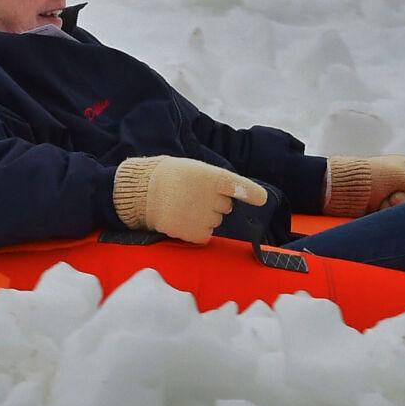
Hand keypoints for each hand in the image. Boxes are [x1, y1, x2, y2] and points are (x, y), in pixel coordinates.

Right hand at [114, 156, 266, 244]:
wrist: (142, 193)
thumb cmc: (172, 178)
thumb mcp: (196, 170)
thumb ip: (217, 182)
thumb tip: (233, 198)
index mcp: (212, 177)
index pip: (237, 185)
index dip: (251, 192)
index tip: (262, 199)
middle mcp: (210, 198)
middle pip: (225, 207)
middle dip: (214, 202)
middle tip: (192, 194)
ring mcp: (202, 217)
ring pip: (215, 221)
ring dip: (204, 216)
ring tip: (184, 206)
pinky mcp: (193, 233)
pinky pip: (205, 235)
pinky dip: (197, 231)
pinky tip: (183, 220)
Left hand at [325, 154, 404, 216]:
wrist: (345, 189)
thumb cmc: (374, 175)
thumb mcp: (404, 175)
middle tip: (393, 195)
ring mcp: (402, 200)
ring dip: (399, 207)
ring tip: (384, 200)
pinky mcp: (392, 214)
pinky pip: (403, 221)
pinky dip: (392, 215)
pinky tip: (380, 208)